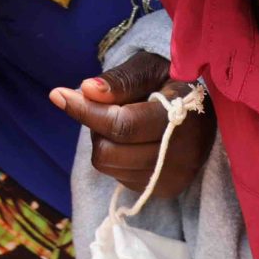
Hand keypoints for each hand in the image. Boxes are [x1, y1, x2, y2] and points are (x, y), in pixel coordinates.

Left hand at [48, 50, 211, 195]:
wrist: (199, 111)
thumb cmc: (167, 82)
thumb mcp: (148, 68)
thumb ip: (119, 80)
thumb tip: (86, 90)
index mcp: (182, 113)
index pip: (123, 125)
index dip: (87, 111)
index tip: (58, 94)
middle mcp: (184, 151)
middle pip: (110, 150)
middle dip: (96, 126)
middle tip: (106, 106)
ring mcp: (176, 175)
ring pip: (110, 165)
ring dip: (104, 142)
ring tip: (122, 122)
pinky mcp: (166, 189)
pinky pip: (120, 177)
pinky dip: (116, 157)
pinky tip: (133, 141)